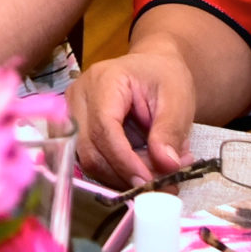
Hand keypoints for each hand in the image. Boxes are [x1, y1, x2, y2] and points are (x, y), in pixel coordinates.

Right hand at [68, 35, 199, 185]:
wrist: (153, 68)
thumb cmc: (164, 77)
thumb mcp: (177, 99)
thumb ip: (170, 131)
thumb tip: (167, 166)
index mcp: (104, 81)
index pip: (104, 128)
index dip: (124, 160)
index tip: (150, 182)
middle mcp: (79, 97)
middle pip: (91, 149)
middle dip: (126, 173)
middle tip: (164, 183)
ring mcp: (72, 114)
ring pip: (89, 162)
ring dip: (124, 176)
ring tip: (159, 169)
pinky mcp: (76, 131)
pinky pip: (93, 161)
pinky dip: (119, 172)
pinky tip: (144, 166)